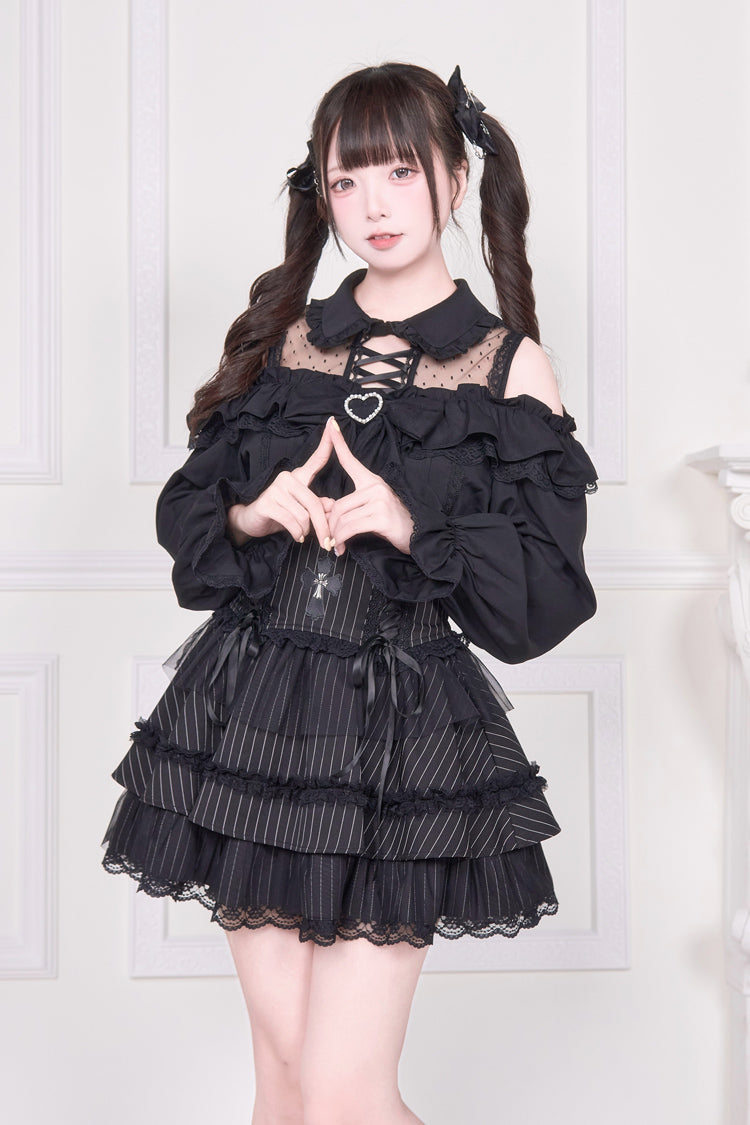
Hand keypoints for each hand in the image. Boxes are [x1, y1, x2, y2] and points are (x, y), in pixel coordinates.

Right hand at [229, 418, 338, 548]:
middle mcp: (287, 478)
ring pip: (304, 516)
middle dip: (323, 526)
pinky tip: (296, 536)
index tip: (334, 422)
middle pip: (315, 503)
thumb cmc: (280, 514)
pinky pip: (292, 521)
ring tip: (302, 534)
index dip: (327, 443)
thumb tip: (332, 506)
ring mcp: (276, 489)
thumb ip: (318, 506)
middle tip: (327, 542)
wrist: (252, 521)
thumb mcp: (302, 510)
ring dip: (306, 531)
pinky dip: (298, 533)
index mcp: (298, 478)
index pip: (315, 460)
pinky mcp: (268, 502)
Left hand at [323, 419, 414, 556]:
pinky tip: (342, 547)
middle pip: (339, 505)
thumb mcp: (374, 508)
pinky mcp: (380, 517)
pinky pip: (350, 528)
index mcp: (372, 482)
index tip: (330, 424)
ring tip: (336, 545)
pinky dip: (342, 540)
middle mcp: (375, 487)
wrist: (418, 537)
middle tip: (330, 538)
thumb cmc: (394, 524)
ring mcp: (379, 501)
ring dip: (335, 535)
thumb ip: (354, 506)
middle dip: (330, 524)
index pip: (351, 461)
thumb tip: (330, 514)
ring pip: (342, 517)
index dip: (339, 443)